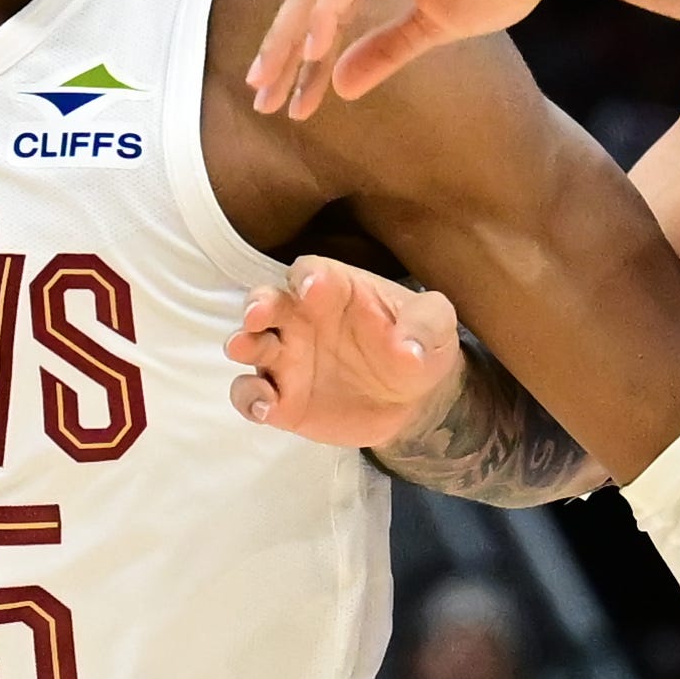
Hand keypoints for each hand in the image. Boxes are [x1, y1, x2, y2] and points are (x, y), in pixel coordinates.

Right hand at [225, 256, 460, 450]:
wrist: (414, 400)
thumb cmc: (419, 345)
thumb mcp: (437, 326)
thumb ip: (426, 325)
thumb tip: (409, 348)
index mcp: (335, 289)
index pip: (311, 272)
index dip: (307, 276)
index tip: (313, 288)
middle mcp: (301, 319)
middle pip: (266, 301)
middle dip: (256, 304)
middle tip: (257, 315)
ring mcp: (287, 358)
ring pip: (249, 344)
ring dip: (241, 343)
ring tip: (245, 349)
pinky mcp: (282, 398)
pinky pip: (251, 393)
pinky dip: (249, 397)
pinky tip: (265, 406)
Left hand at [248, 0, 552, 117]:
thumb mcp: (432, 26)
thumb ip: (385, 51)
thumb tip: (342, 87)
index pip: (320, 5)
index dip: (296, 56)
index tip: (280, 100)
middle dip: (279, 52)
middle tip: (260, 100)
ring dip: (292, 39)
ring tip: (275, 85)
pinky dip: (328, 13)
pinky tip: (313, 51)